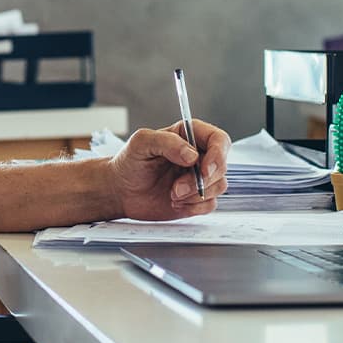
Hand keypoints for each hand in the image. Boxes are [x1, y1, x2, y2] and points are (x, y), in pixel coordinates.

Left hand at [106, 119, 230, 220]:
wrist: (120, 191)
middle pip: (221, 166)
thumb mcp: (141, 143)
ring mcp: (199, 178)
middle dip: (201, 181)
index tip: (204, 170)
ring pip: (219, 186)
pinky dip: (194, 207)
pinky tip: (175, 203)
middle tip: (177, 188)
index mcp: (189, 136)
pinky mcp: (197, 198)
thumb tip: (192, 155)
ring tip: (172, 194)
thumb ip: (166, 142)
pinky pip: (210, 204)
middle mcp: (199, 156)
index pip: (219, 140)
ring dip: (195, 194)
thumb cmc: (129, 162)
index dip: (218, 155)